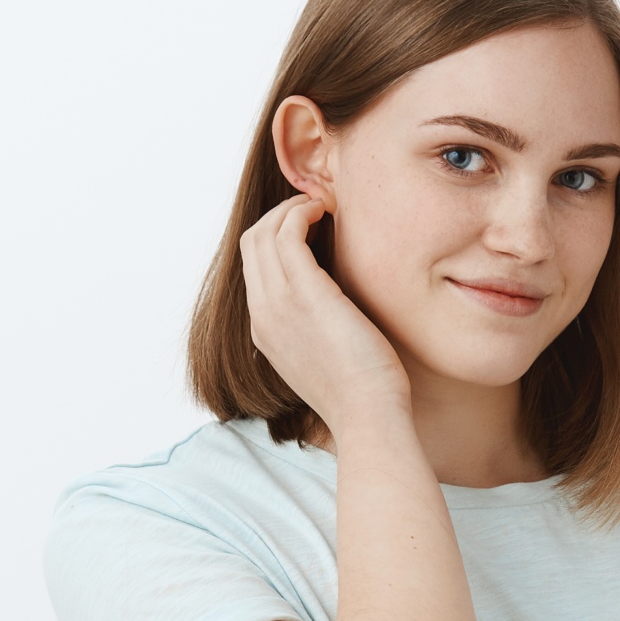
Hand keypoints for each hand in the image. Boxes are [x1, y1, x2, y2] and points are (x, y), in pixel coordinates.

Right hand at [239, 195, 411, 436]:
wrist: (368, 415)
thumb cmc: (361, 389)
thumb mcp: (326, 354)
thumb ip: (316, 328)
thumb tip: (333, 305)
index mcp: (264, 330)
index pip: (253, 267)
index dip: (276, 237)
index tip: (308, 226)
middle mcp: (262, 314)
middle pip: (251, 243)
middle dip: (279, 216)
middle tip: (314, 208)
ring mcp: (278, 304)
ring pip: (263, 233)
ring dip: (291, 210)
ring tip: (322, 206)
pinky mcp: (305, 294)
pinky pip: (287, 234)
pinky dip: (303, 214)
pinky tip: (327, 212)